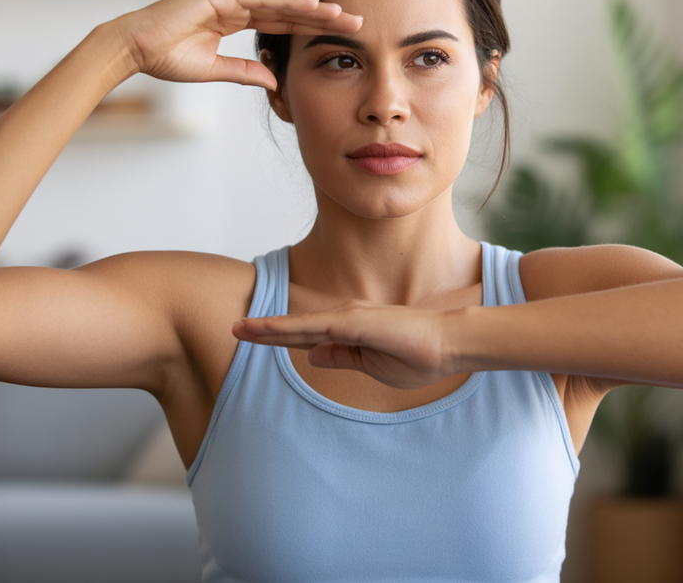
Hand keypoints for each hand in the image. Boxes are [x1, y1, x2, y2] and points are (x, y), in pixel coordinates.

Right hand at [115, 0, 361, 88]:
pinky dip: (288, 3)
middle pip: (290, 13)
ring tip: (343, 15)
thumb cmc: (166, 57)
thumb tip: (272, 79)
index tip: (340, 37)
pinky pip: (262, 1)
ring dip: (314, 10)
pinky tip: (313, 8)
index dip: (311, 30)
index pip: (283, 26)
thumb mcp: (213, 70)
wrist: (135, 47)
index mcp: (235, 21)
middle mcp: (237, 6)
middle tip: (356, 22)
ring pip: (282, 4)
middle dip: (323, 19)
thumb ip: (243, 72)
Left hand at [232, 300, 459, 389]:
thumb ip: (342, 357)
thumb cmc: (418, 356)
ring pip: (298, 324)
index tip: (254, 338)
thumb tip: (312, 356)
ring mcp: (347, 318)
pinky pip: (310, 326)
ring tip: (238, 328)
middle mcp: (344, 319)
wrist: (448, 346)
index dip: (279, 337)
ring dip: (267, 327)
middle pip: (296, 327)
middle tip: (234, 329)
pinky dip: (284, 327)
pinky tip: (263, 330)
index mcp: (350, 332)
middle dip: (265, 330)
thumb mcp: (371, 363)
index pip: (307, 336)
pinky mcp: (351, 321)